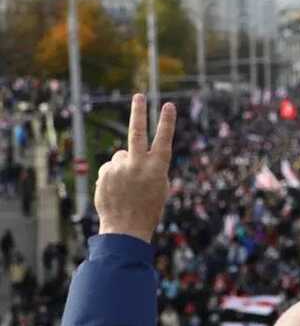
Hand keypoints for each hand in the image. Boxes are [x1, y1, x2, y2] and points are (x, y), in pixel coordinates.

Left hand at [95, 94, 175, 242]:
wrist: (125, 229)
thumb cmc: (149, 209)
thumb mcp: (160, 186)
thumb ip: (151, 167)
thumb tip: (134, 154)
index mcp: (157, 168)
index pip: (163, 139)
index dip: (167, 121)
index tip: (169, 105)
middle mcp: (138, 164)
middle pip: (137, 132)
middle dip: (139, 112)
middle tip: (139, 96)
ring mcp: (120, 168)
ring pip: (121, 156)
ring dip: (124, 166)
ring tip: (126, 187)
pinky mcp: (104, 174)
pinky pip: (110, 168)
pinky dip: (113, 176)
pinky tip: (116, 191)